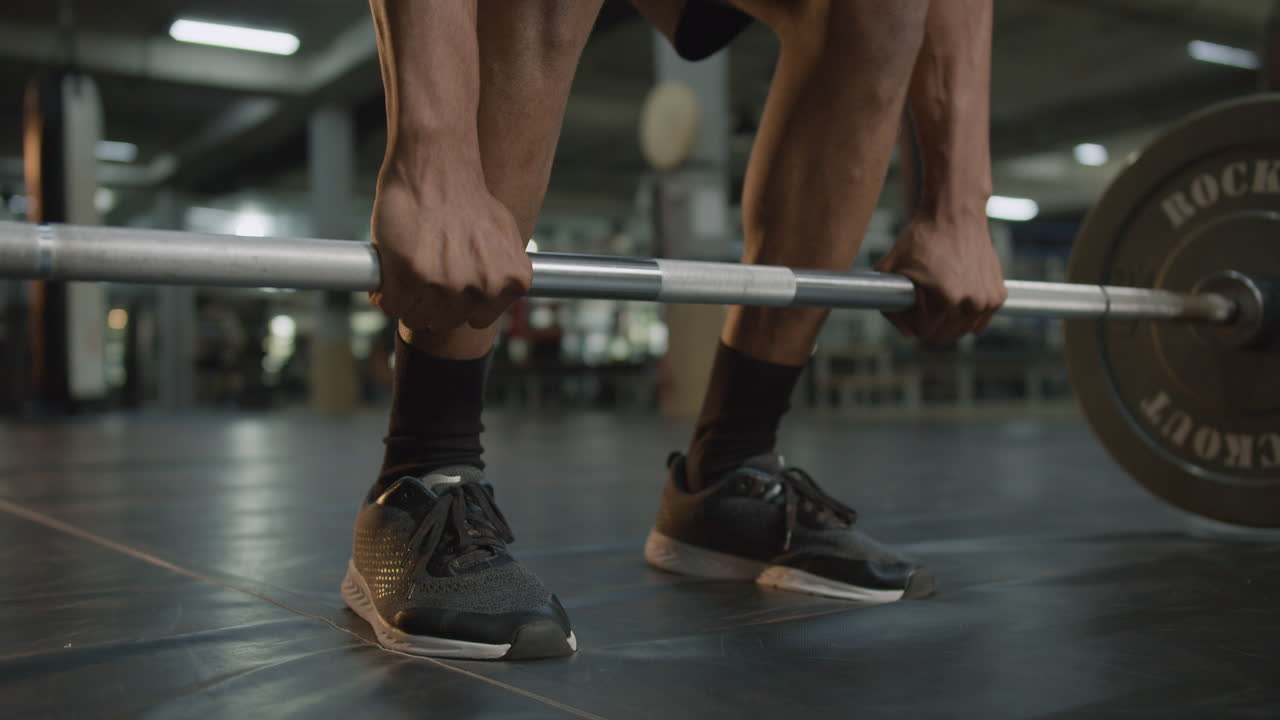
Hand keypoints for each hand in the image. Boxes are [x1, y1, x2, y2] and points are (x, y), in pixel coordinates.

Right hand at [369, 171, 530, 332]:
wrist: (437, 165)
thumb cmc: (466, 197)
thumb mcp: (504, 239)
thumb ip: (501, 273)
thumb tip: (492, 294)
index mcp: (511, 281)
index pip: (476, 320)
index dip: (457, 304)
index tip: (446, 287)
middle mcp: (484, 286)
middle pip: (445, 322)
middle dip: (430, 303)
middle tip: (421, 274)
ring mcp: (449, 283)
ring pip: (417, 318)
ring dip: (406, 301)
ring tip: (406, 270)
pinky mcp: (413, 275)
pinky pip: (392, 306)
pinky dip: (383, 295)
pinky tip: (388, 273)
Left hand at [875, 215, 1006, 341]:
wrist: (955, 214)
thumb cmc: (921, 238)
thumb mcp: (891, 268)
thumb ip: (890, 306)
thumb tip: (906, 334)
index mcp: (947, 300)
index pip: (924, 331)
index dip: (910, 320)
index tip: (908, 304)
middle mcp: (972, 303)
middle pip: (944, 335)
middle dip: (928, 323)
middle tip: (921, 302)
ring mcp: (988, 300)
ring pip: (963, 330)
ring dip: (948, 321)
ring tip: (938, 298)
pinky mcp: (999, 294)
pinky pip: (980, 319)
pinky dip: (967, 314)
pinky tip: (957, 296)